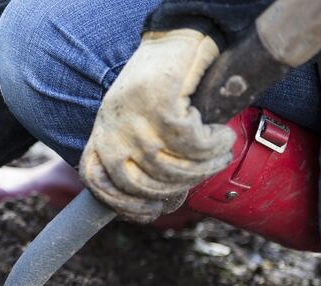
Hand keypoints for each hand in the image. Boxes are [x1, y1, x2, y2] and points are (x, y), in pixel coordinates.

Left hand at [80, 29, 235, 221]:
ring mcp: (133, 119)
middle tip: (205, 173)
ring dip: (204, 167)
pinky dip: (213, 144)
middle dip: (178, 187)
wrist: (175, 41)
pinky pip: (192, 144)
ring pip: (170, 168)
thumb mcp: (133, 124)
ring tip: (220, 154)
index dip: (125, 206)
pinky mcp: (160, 106)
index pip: (98, 183)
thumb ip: (134, 157)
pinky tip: (222, 135)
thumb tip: (155, 204)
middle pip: (140, 184)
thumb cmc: (158, 86)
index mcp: (101, 136)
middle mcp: (111, 130)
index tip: (156, 210)